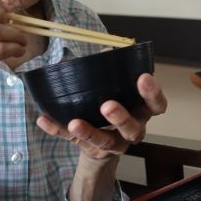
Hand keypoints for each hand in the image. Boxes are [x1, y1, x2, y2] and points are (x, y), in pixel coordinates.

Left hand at [36, 73, 167, 161]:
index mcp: (142, 111)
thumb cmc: (111, 103)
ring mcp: (112, 143)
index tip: (143, 77)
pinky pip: (72, 141)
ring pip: (105, 141)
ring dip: (90, 131)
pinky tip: (44, 120)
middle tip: (107, 106)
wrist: (98, 142)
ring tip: (75, 123)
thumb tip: (107, 51)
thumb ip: (112, 71)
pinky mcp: (89, 149)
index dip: (153, 93)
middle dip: (121, 118)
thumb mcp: (116, 88)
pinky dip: (57, 130)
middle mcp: (132, 129)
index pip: (156, 105)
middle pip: (133, 128)